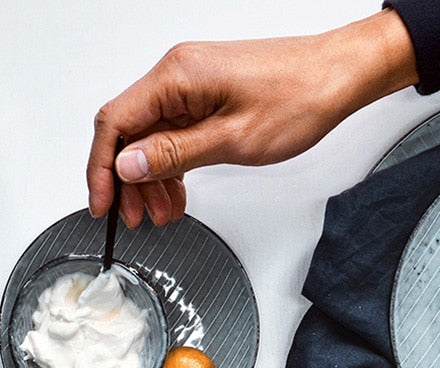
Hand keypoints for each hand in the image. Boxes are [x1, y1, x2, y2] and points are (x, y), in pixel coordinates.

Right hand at [86, 10, 417, 226]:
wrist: (336, 78)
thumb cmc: (298, 99)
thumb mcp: (233, 140)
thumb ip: (175, 154)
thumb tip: (127, 165)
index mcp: (176, 78)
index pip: (115, 123)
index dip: (101, 169)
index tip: (104, 204)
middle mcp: (178, 75)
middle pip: (131, 132)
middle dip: (130, 181)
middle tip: (138, 218)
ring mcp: (193, 84)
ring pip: (154, 136)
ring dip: (154, 178)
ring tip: (165, 213)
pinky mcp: (210, 95)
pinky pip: (177, 132)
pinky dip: (175, 165)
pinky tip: (180, 191)